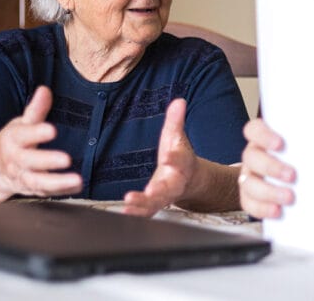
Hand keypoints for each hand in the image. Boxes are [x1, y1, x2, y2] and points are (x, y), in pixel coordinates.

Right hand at [0, 85, 81, 198]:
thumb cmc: (11, 143)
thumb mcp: (19, 125)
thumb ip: (35, 111)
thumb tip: (45, 90)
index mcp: (13, 140)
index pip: (22, 135)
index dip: (36, 132)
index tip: (51, 130)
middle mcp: (16, 160)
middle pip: (29, 161)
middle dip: (47, 161)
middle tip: (66, 159)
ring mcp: (22, 177)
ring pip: (37, 183)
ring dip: (57, 182)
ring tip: (77, 180)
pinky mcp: (31, 190)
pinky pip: (46, 193)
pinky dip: (62, 191)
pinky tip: (77, 187)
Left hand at [123, 98, 197, 216]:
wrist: (188, 179)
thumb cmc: (178, 154)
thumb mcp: (177, 136)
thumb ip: (176, 120)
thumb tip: (179, 101)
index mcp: (182, 163)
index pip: (180, 159)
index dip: (175, 157)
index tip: (169, 155)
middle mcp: (175, 182)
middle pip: (169, 188)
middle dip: (159, 190)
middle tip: (150, 192)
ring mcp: (165, 195)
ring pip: (156, 203)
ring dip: (143, 205)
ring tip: (129, 202)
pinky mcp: (155, 203)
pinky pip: (147, 211)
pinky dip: (137, 213)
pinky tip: (125, 212)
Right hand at [238, 118, 295, 217]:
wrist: (304, 186)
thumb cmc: (313, 161)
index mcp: (268, 138)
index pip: (255, 129)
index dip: (263, 135)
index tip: (280, 144)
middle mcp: (256, 156)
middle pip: (251, 156)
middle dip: (271, 166)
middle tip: (292, 175)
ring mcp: (251, 177)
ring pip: (248, 182)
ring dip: (267, 191)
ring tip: (289, 198)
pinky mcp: (252, 197)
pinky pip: (249, 203)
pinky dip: (261, 208)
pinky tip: (277, 211)